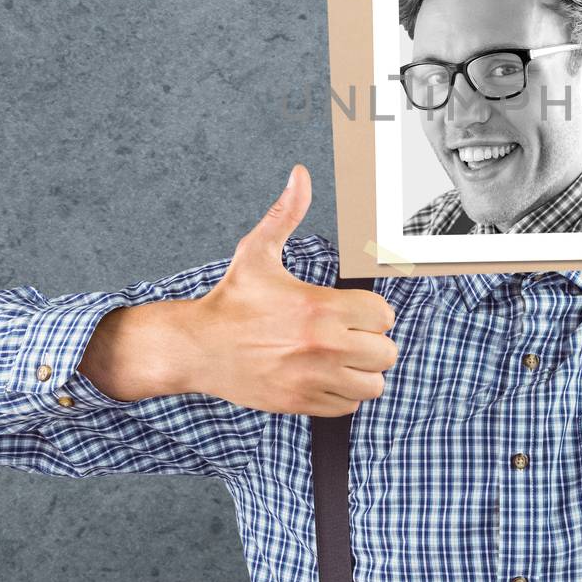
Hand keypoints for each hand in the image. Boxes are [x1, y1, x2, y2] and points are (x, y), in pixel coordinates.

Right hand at [174, 164, 398, 416]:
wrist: (195, 348)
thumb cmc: (229, 300)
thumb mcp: (256, 252)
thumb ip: (286, 214)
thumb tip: (300, 175)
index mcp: (317, 308)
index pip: (382, 314)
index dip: (373, 311)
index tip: (354, 310)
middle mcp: (320, 346)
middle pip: (386, 352)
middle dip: (373, 342)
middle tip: (352, 334)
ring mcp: (311, 379)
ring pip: (373, 384)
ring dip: (363, 371)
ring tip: (344, 357)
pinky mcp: (300, 403)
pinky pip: (348, 406)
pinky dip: (344, 393)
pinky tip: (327, 374)